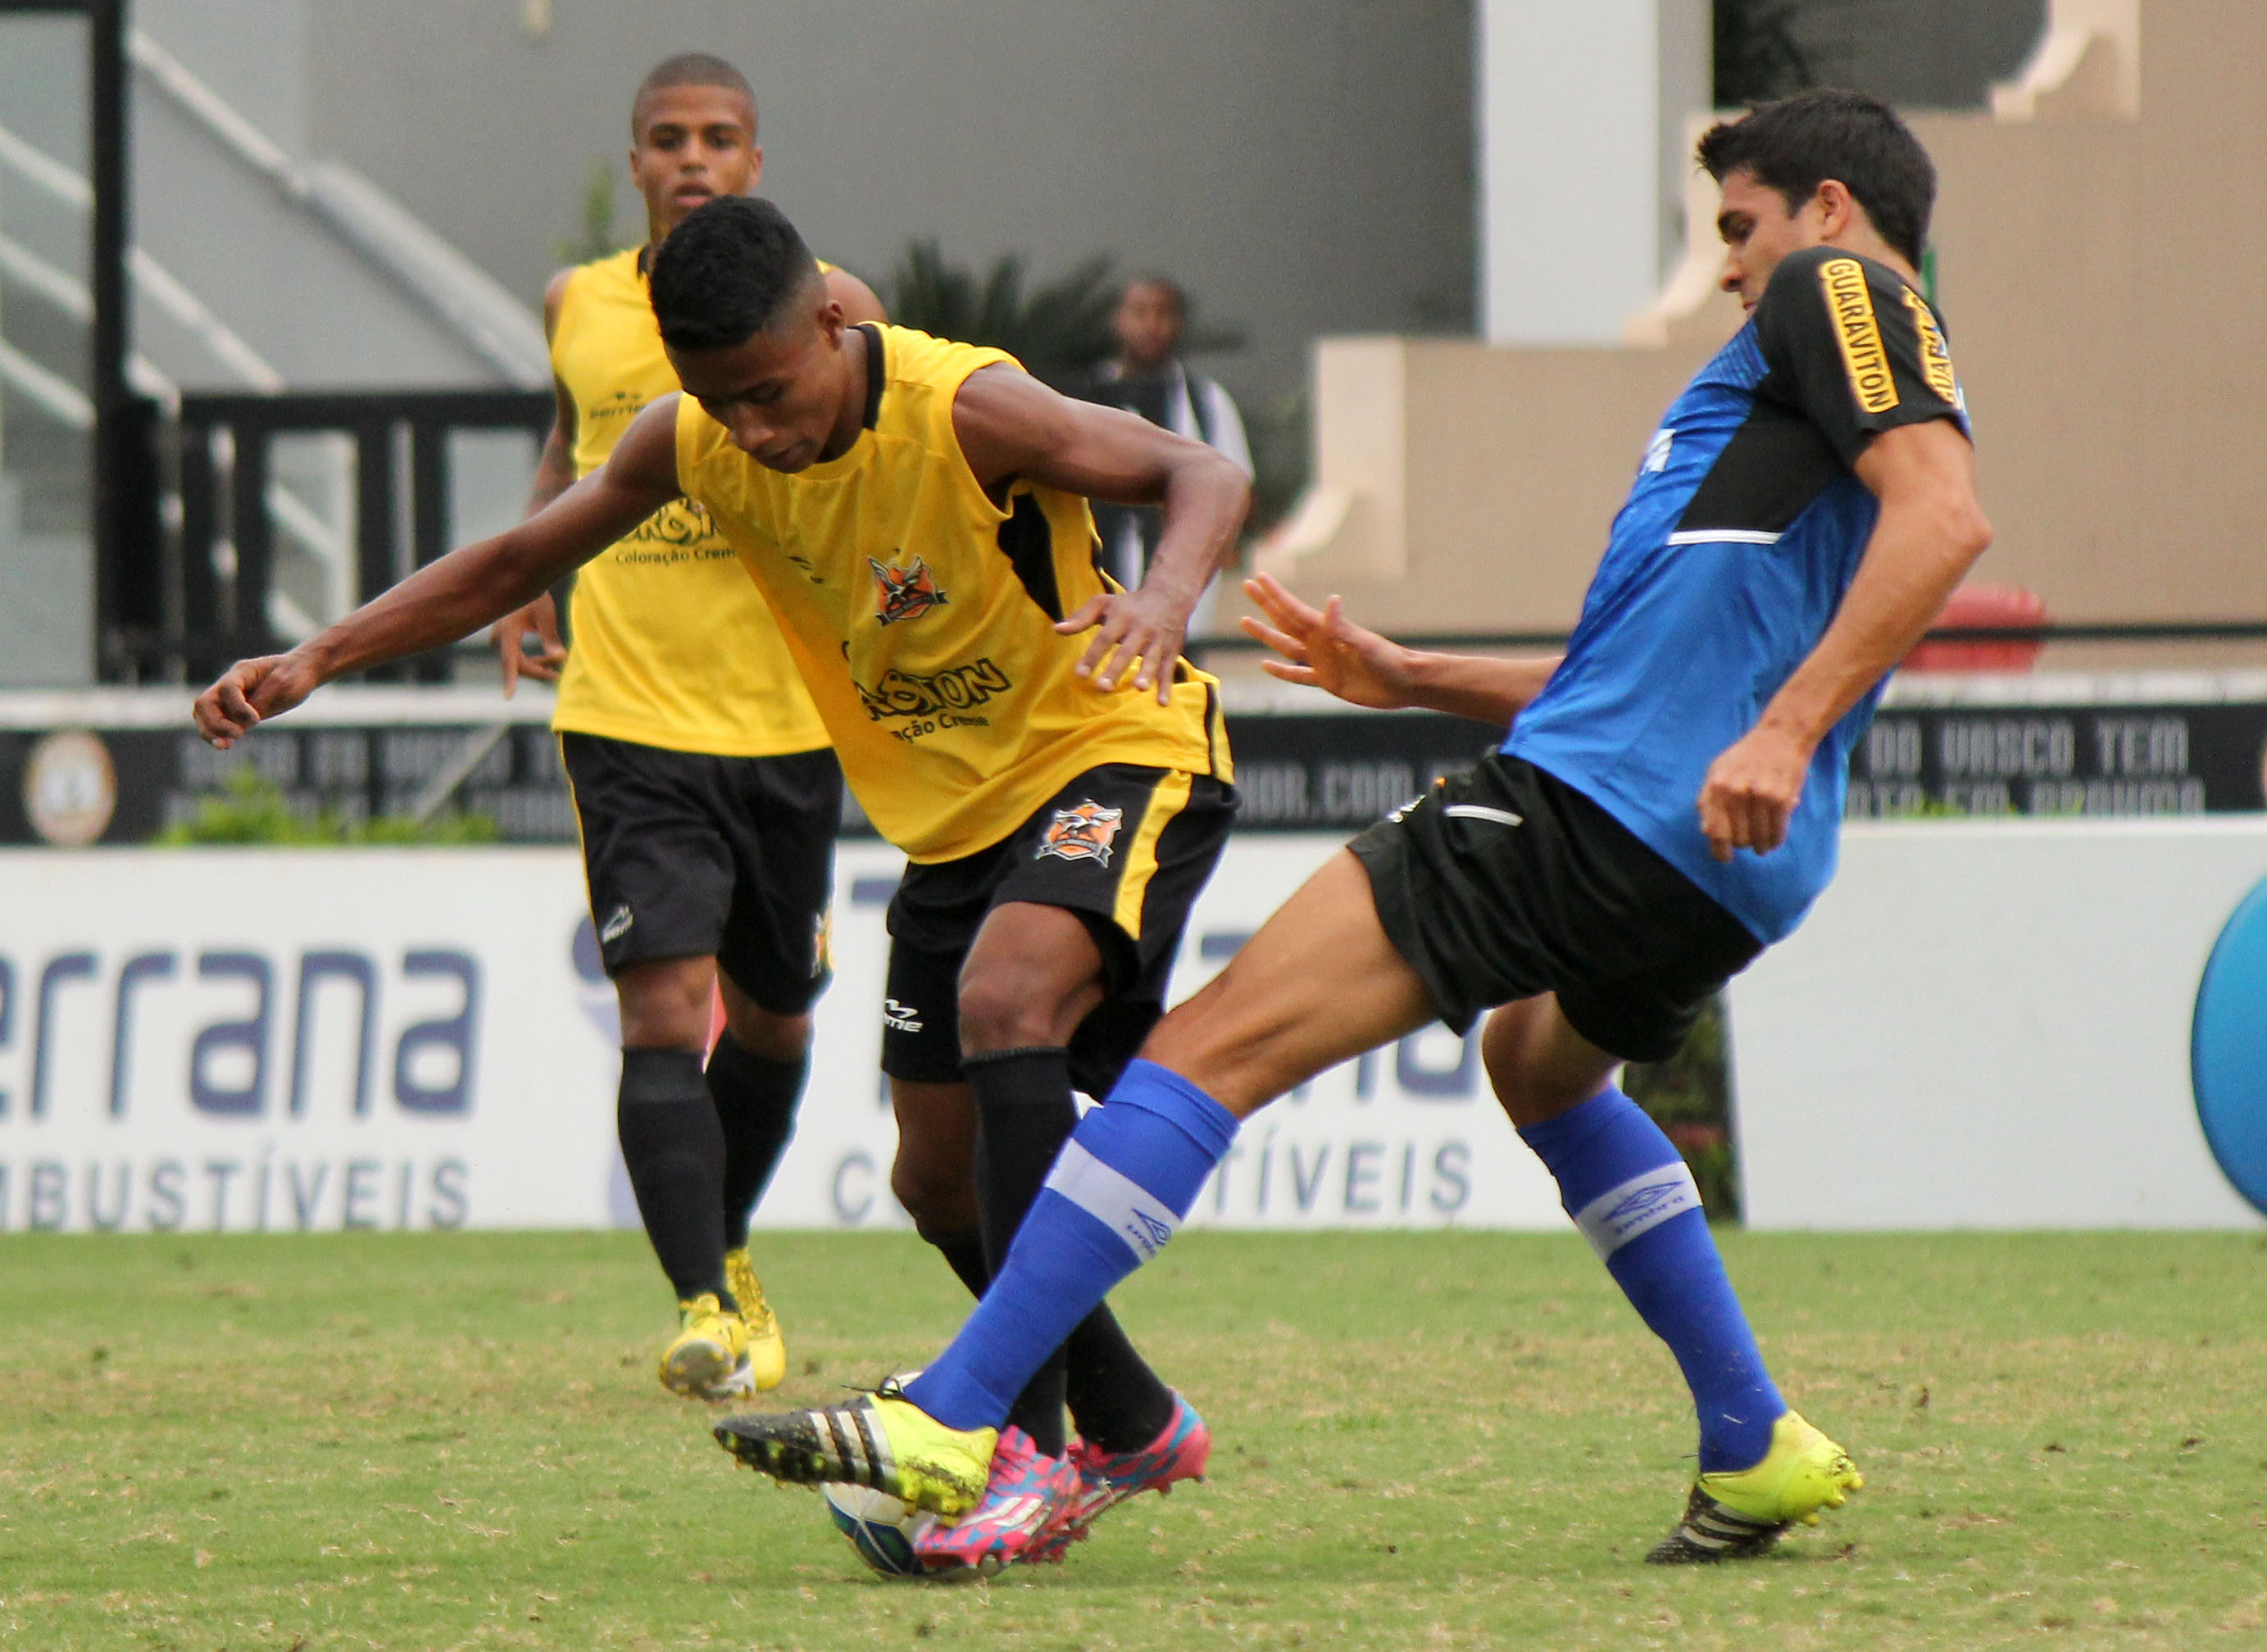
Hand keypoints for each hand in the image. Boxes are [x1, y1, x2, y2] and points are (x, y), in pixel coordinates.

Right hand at [193, 651, 324, 747]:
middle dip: (216, 722)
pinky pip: (215, 723)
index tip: (256, 720)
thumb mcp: (286, 683)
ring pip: (203, 714)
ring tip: (223, 746)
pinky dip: (216, 734)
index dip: (237, 707)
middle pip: (205, 702)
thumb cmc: (295, 675)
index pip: (227, 688)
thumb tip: (246, 721)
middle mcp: (230, 684)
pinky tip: (225, 745)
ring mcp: (229, 698)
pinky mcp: (234, 711)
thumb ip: (265, 699)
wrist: (301, 672)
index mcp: (243, 672)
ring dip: (210, 731)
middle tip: (238, 735)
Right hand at [491, 591, 565, 695]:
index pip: (510, 660)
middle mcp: (499, 638)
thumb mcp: (546, 615)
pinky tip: (548, 662)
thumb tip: (561, 658)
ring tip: (558, 663)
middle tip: (558, 675)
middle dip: (539, 670)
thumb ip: (551, 637)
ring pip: (518, 664)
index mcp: (508, 631)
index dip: (510, 679)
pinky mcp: (503, 642)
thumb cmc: (535, 597)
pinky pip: (517, 658)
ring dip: (537, 666)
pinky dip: (533, 661)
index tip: (508, 697)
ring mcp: (500, 641)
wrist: (521, 585)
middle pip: (519, 665)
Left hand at [1055, 587, 1188, 703]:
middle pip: (1127, 651)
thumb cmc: (1128, 604)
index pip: (1105, 638)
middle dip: (1116, 669)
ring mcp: (1158, 641)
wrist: (1169, 596)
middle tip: (1103, 687)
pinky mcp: (1171, 651)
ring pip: (1152, 659)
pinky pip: (1168, 670)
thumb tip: (1056, 630)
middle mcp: (1141, 629)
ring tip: (1139, 688)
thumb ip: (1081, 618)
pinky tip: (1162, 703)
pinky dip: (1166, 687)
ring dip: (1146, 674)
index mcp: (1122, 618)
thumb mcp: (1104, 604)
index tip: (1080, 674)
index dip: (1092, 656)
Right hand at [1238, 574, 1414, 709]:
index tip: (1259, 578)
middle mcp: (1320, 642)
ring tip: (1245, 622)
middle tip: (1247, 586)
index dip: (1275, 595)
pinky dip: (1281, 671)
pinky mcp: (1327, 680)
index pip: (1293, 609)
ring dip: (1266, 634)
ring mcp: (1322, 661)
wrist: (1404, 683)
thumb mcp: (1363, 643)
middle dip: (1265, 604)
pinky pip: (1297, 675)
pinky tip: (1266, 665)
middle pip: (1284, 620)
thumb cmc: (1388, 660)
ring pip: (1285, 645)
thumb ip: (1342, 626)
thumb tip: (1330, 600)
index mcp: (1327, 630)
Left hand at [1696, 724, 1813, 861]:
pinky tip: (1773, 841)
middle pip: (1737, 838)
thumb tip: (1706, 832)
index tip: (1725, 858)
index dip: (1719, 850)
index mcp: (1716, 786)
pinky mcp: (1782, 799)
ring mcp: (1760, 795)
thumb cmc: (1747, 756)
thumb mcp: (1718, 771)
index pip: (1714, 830)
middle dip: (1742, 844)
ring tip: (1762, 846)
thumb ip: (1709, 800)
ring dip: (1760, 846)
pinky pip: (1777, 833)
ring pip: (1758, 839)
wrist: (1781, 736)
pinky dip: (1775, 841)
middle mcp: (1736, 791)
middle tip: (1747, 841)